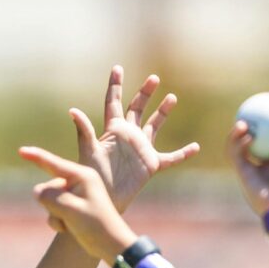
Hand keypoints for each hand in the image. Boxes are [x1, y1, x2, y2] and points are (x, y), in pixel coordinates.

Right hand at [18, 146, 139, 262]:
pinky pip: (53, 212)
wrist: (110, 245)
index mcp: (82, 176)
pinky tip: (69, 229)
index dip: (36, 156)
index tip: (20, 150)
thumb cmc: (96, 225)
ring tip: (72, 224)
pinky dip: (57, 222)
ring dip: (55, 215)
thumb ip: (50, 197)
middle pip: (49, 187)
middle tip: (69, 216)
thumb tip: (37, 191)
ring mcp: (75, 195)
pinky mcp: (72, 208)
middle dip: (52, 204)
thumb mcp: (71, 209)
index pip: (54, 164)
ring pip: (49, 201)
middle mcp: (78, 182)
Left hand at [72, 66, 199, 213]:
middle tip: (153, 78)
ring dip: (162, 112)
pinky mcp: (151, 165)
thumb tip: (73, 110)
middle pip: (137, 109)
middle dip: (144, 93)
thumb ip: (84, 131)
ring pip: (154, 126)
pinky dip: (183, 154)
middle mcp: (128, 136)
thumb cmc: (92, 177)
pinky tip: (195, 147)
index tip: (117, 68)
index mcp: (113, 130)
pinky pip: (171, 158)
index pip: (113, 102)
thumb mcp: (88, 151)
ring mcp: (141, 149)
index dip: (115, 85)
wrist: (104, 199)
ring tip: (172, 97)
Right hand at [227, 121, 268, 216]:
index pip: (259, 144)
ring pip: (234, 150)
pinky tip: (248, 136)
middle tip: (248, 116)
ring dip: (234, 136)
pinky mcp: (241, 175)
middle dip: (240, 131)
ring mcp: (246, 171)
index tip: (261, 116)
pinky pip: (236, 157)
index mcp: (266, 164)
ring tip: (242, 123)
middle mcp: (254, 167)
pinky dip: (240, 146)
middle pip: (242, 145)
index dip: (257, 131)